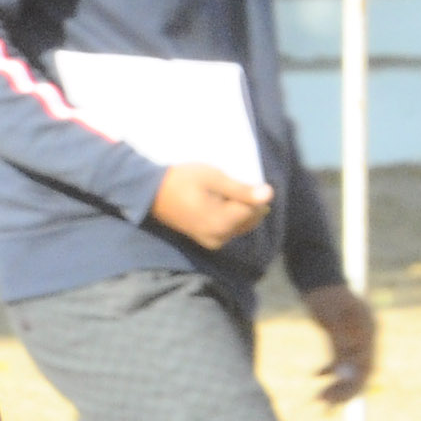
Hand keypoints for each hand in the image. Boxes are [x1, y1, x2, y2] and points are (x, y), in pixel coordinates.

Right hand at [147, 161, 271, 248]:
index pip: (256, 209)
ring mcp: (214, 241)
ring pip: (243, 224)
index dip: (251, 191)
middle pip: (252, 219)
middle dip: (248, 202)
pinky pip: (231, 229)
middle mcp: (221, 237)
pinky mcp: (209, 241)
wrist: (150, 193)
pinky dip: (231, 217)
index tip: (235, 180)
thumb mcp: (213, 178)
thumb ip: (241, 189)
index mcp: (222, 222)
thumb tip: (269, 194)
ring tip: (220, 194)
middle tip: (227, 186)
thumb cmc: (182, 180)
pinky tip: (217, 204)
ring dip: (240, 209)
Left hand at [303, 280, 376, 404]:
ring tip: (318, 400)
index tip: (334, 397)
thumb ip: (338, 337)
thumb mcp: (330, 313)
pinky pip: (339, 361)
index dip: (352, 385)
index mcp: (368, 331)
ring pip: (348, 370)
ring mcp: (354, 339)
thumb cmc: (325, 293)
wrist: (318, 278)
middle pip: (359, 372)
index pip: (366, 367)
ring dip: (335, 385)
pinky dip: (329, 371)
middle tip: (322, 404)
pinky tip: (315, 377)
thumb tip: (341, 364)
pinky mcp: (342, 339)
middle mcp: (364, 338)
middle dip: (343, 390)